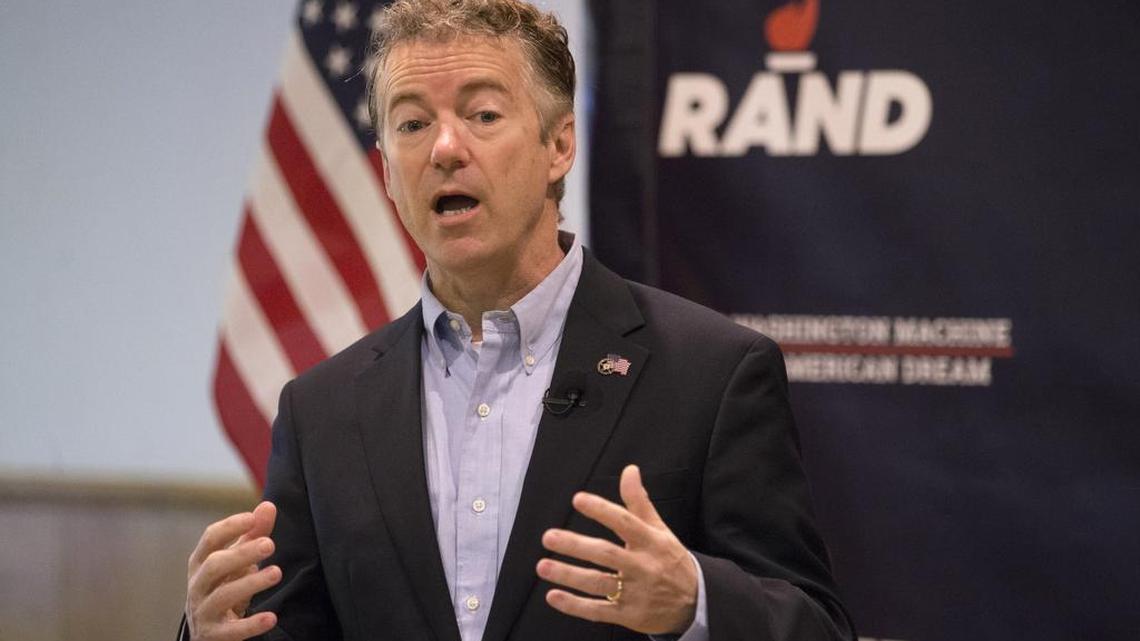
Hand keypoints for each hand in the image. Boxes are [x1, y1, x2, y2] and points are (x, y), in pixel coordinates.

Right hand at [185, 501, 281, 640]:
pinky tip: (271, 618)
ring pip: (222, 596)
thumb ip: (252, 535)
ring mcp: (203, 612)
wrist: (207, 633)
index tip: (252, 517)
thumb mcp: (236, 562)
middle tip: (270, 544)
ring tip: (276, 573)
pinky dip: (251, 624)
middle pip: (214, 565)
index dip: (229, 527)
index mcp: (201, 563)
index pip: (210, 539)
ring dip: (250, 583)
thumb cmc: (223, 588)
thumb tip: (268, 506)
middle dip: (241, 553)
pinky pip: (231, 631)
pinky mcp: (213, 636)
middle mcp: (198, 586)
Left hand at [537, 465, 697, 634]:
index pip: (625, 522)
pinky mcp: (629, 615)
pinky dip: (575, 606)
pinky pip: (599, 611)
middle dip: (576, 546)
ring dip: (569, 575)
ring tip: (543, 566)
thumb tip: (629, 470)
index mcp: (651, 542)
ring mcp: (636, 593)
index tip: (578, 499)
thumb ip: (639, 501)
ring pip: (599, 583)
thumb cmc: (670, 560)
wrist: (695, 602)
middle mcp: (643, 566)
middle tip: (549, 537)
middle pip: (607, 554)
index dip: (601, 510)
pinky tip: (553, 596)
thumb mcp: (660, 529)